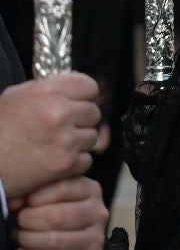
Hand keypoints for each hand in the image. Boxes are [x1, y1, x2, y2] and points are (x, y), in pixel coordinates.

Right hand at [0, 72, 105, 200]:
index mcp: (47, 93)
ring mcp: (66, 140)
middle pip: (94, 112)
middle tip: (60, 128)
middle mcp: (59, 114)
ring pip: (92, 137)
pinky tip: (52, 160)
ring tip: (53, 144)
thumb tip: (74, 87)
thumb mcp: (15, 97)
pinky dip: (73, 162)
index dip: (83, 96)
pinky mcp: (67, 163)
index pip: (89, 86)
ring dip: (78, 142)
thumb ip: (47, 89)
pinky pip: (86, 159)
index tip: (76, 103)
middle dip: (80, 120)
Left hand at [13, 176, 107, 249]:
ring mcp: (97, 238)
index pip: (63, 188)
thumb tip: (18, 201)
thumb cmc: (45, 212)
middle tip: (19, 223)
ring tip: (21, 237)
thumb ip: (33, 186)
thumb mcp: (42, 190)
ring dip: (29, 241)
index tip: (20, 203)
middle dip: (29, 221)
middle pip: (58, 217)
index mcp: (89, 189)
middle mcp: (98, 213)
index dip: (35, 197)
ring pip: (57, 241)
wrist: (56, 240)